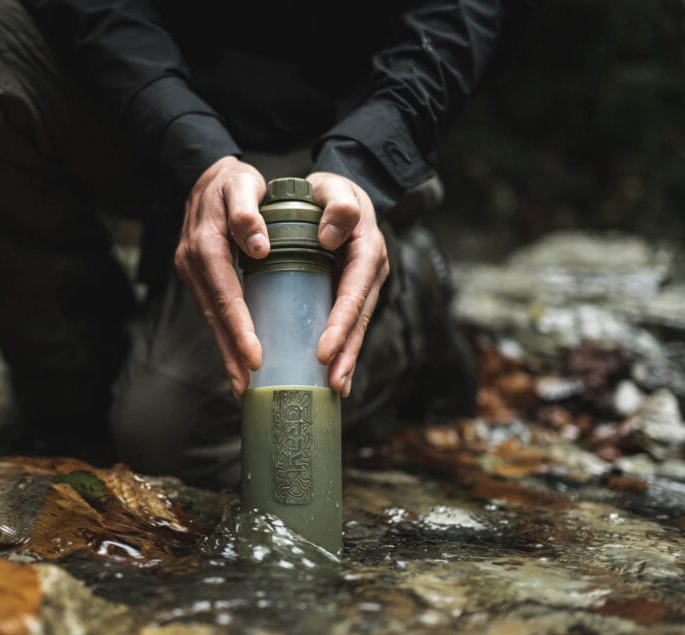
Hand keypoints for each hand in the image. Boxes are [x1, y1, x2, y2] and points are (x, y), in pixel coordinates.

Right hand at [175, 156, 266, 396]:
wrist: (207, 175)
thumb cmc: (234, 181)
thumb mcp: (243, 185)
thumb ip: (248, 212)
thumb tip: (259, 247)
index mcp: (205, 244)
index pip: (225, 293)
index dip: (239, 326)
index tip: (254, 355)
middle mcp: (192, 262)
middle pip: (212, 314)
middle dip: (229, 351)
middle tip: (245, 384)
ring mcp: (190, 271)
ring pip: (209, 317)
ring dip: (224, 350)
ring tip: (241, 382)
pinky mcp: (196, 276)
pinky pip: (210, 309)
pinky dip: (223, 333)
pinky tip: (235, 354)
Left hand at [307, 172, 389, 396]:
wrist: (336, 193)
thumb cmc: (329, 191)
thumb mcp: (333, 188)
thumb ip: (337, 204)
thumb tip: (332, 234)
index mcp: (366, 249)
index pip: (353, 292)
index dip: (341, 322)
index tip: (324, 349)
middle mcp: (370, 272)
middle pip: (360, 318)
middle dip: (348, 352)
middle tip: (333, 382)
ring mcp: (364, 285)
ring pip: (357, 327)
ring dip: (347, 359)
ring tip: (335, 387)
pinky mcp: (352, 293)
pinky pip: (349, 324)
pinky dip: (343, 351)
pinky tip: (332, 377)